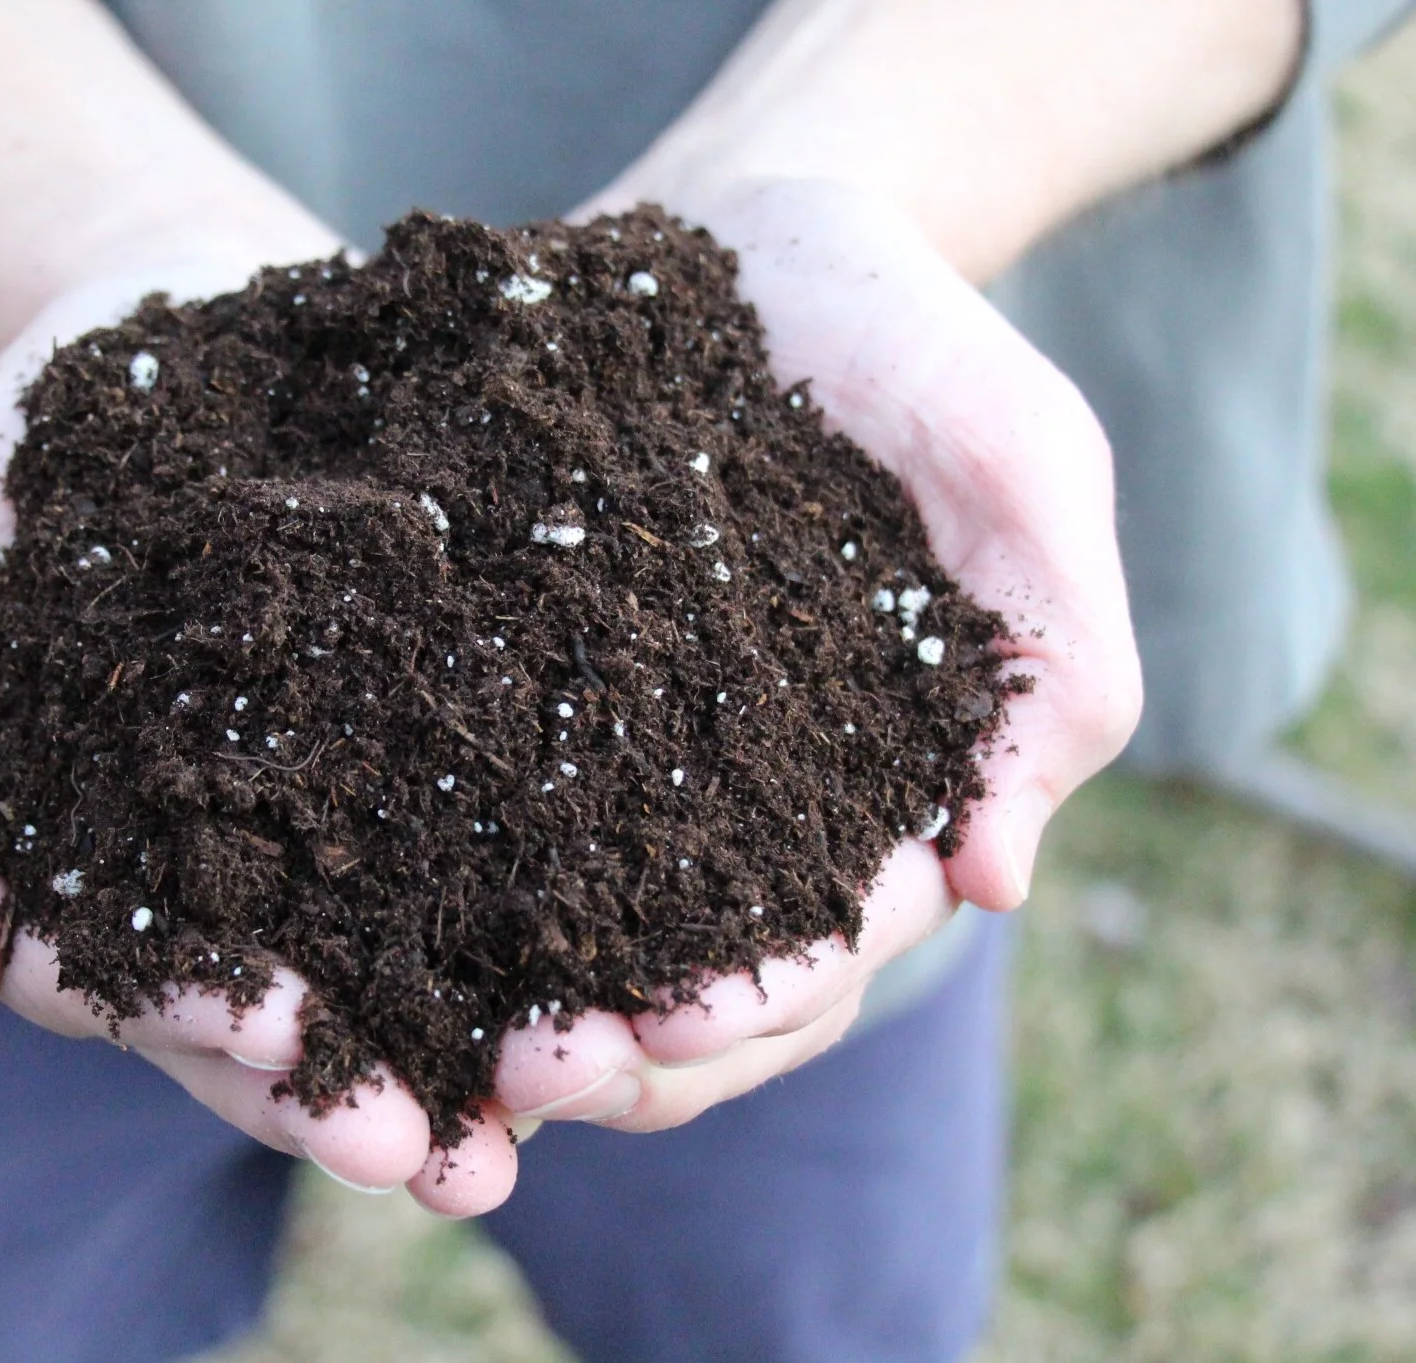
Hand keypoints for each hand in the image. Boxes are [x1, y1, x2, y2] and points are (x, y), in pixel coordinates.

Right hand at [0, 255, 523, 1217]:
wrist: (189, 291)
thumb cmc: (35, 430)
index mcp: (100, 850)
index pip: (137, 979)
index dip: (201, 1021)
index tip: (281, 1041)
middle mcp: (230, 861)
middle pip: (285, 1019)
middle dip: (354, 1096)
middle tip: (438, 1160)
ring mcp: (342, 807)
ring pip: (402, 966)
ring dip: (475, 1052)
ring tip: (557, 1103)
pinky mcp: (445, 737)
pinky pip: (505, 842)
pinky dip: (556, 917)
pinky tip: (637, 965)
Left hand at [489, 179, 1140, 1132]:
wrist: (771, 233)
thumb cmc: (924, 346)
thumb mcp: (1026, 468)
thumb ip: (1054, 661)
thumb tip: (999, 882)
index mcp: (881, 789)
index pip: (831, 939)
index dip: (755, 998)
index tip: (671, 1030)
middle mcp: (753, 808)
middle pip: (695, 982)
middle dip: (619, 1049)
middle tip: (525, 1076)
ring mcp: (635, 761)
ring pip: (581, 938)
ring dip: (518, 1008)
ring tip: (440, 1043)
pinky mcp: (532, 693)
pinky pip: (481, 815)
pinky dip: (439, 888)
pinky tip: (362, 919)